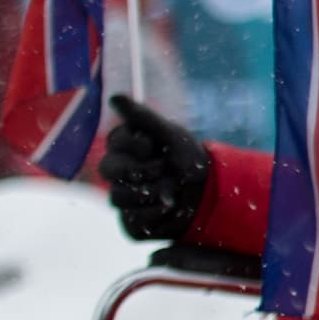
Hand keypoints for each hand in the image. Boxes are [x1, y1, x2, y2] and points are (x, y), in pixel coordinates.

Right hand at [97, 97, 211, 243]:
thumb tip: (114, 97)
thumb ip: (142, 117)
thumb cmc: (188, 158)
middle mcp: (117, 173)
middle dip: (141, 169)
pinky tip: (170, 207)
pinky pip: (132, 222)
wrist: (210, 192)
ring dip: (152, 192)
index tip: (155, 145)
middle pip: (107, 170)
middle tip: (163, 168)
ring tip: (172, 189)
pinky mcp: (131, 222)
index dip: (138, 145)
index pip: (114, 143)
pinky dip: (155, 214)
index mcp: (123, 148)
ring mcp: (122, 197)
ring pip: (117, 197)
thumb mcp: (170, 135)